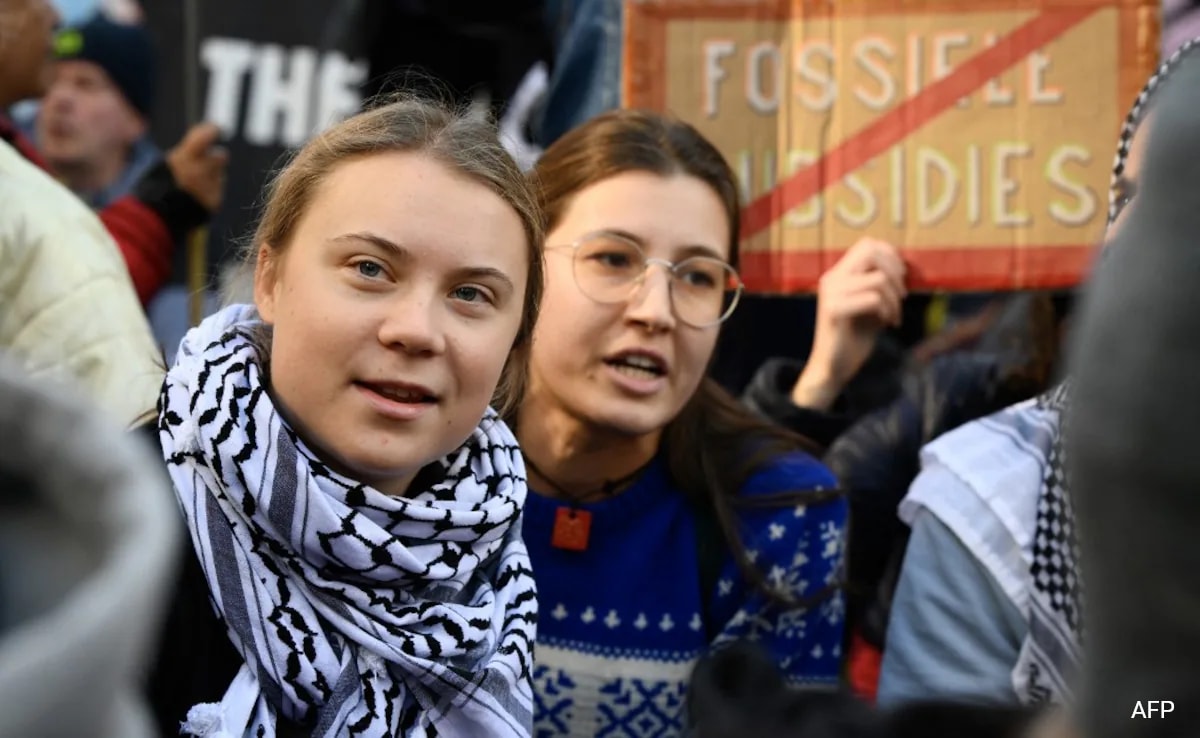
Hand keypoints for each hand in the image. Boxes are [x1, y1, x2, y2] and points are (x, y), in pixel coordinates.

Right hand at [165, 122, 228, 212]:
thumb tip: (206, 138)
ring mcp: (208, 188)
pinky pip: (217, 191)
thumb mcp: (168, 163)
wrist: (155, 217)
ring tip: (194, 185)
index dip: (212, 131)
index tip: (216, 129)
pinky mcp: (214, 202)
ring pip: (220, 175)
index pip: (206, 135)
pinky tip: (196, 197)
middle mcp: (199, 172)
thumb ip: (188, 152)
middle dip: (216, 158)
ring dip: (212, 177)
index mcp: (184, 158)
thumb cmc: (158, 186)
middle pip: (221, 156)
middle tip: (207, 161)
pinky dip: (210, 192)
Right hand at [791, 237, 906, 409]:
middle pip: (871, 252)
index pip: (867, 245)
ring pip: (877, 279)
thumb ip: (880, 284)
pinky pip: (872, 299)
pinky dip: (886, 310)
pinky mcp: (834, 311)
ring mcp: (831, 294)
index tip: (901, 276)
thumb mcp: (872, 304)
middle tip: (903, 295)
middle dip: (895, 272)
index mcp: (838, 274)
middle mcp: (831, 279)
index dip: (890, 254)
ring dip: (894, 298)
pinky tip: (886, 323)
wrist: (834, 367)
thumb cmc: (854, 336)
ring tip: (895, 315)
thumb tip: (903, 268)